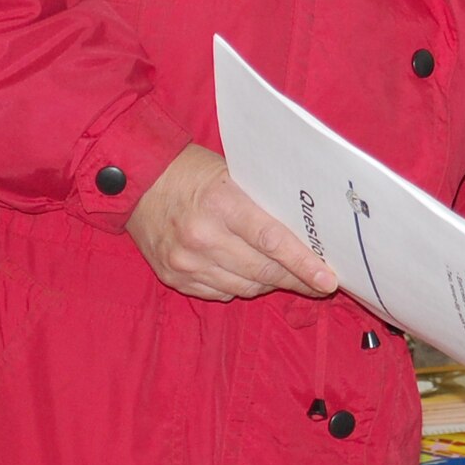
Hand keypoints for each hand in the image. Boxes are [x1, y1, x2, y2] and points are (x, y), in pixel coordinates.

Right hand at [126, 143, 339, 301]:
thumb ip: (263, 202)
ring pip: (244, 287)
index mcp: (222, 204)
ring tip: (287, 275)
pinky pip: (220, 293)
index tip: (328, 278)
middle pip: (262, 270)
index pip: (273, 241)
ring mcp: (185, 262)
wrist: (136, 181)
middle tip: (319, 282)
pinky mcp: (173, 277)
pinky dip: (241, 286)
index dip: (304, 263)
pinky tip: (251, 275)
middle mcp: (202, 237)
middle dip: (296, 278)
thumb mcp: (233, 174)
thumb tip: (307, 230)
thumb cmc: (192, 171)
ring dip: (270, 284)